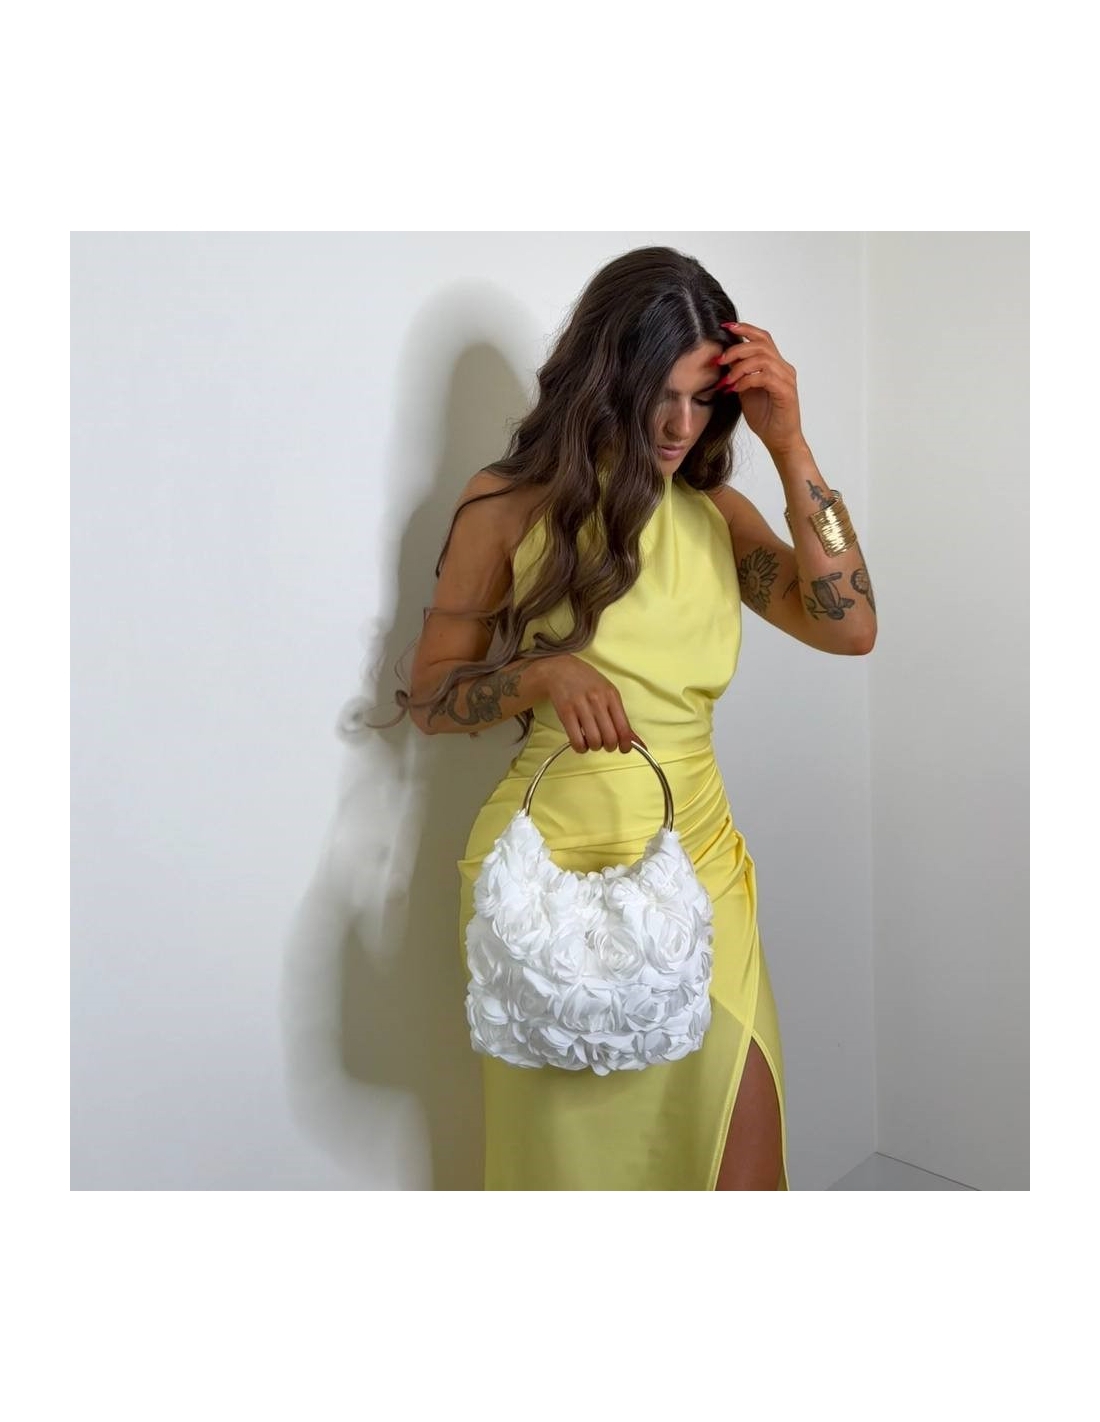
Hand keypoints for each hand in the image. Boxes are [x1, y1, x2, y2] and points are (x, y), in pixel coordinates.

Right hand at [539, 654, 647, 754]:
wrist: (561, 669)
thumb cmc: (588, 683)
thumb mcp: (608, 693)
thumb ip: (621, 718)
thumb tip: (637, 743)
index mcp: (611, 695)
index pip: (624, 728)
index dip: (626, 744)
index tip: (624, 748)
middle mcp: (597, 700)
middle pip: (610, 738)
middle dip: (610, 747)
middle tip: (605, 743)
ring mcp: (580, 706)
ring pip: (594, 741)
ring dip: (595, 747)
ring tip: (592, 741)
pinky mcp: (565, 712)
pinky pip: (576, 740)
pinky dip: (581, 748)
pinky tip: (581, 742)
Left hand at [712, 321, 804, 455]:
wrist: (779, 440)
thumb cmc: (765, 417)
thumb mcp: (745, 391)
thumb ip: (739, 374)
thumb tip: (723, 359)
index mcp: (776, 364)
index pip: (763, 338)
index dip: (745, 329)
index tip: (725, 327)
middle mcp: (784, 368)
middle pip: (761, 344)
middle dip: (736, 349)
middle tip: (719, 360)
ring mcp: (787, 379)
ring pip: (762, 359)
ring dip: (739, 367)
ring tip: (727, 380)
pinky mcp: (786, 392)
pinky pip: (764, 377)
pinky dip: (747, 380)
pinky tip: (736, 389)